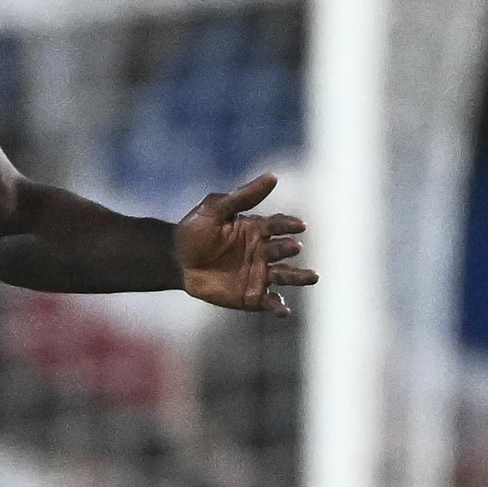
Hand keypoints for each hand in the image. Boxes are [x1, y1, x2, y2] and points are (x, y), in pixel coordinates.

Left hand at [175, 173, 317, 315]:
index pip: (277, 225)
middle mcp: (263, 251)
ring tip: (312, 276)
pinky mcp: (253, 295)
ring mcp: (260, 274)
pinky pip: (271, 302)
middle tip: (294, 246)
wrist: (175, 260)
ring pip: (286, 276)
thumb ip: (243, 196)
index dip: (288, 225)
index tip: (299, 225)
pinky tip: (284, 310)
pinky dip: (279, 307)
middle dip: (289, 247)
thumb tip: (273, 177)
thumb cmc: (194, 230)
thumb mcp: (215, 208)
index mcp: (256, 229)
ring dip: (299, 276)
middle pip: (283, 249)